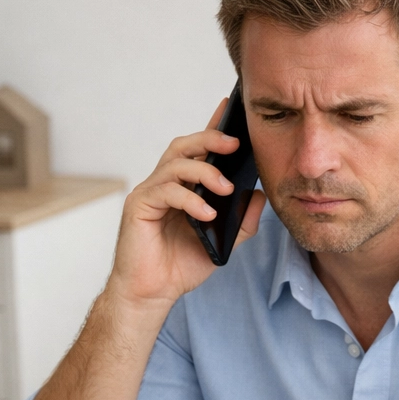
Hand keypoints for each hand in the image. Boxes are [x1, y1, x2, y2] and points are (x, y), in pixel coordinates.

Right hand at [108, 99, 266, 310]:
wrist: (153, 293)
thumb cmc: (182, 266)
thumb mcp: (222, 242)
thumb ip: (241, 221)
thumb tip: (260, 196)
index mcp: (183, 187)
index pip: (198, 150)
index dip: (212, 127)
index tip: (230, 107)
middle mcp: (164, 183)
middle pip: (184, 147)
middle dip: (209, 139)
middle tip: (234, 145)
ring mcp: (149, 193)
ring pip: (175, 165)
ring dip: (204, 173)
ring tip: (225, 189)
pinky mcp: (138, 207)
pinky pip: (165, 192)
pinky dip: (189, 200)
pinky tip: (207, 214)